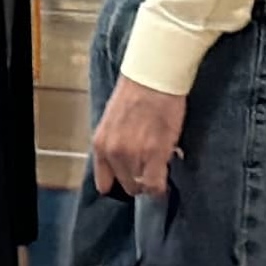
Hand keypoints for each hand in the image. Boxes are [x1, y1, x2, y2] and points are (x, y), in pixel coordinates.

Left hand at [89, 76, 187, 200]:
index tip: (131, 181)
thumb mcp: (113, 123)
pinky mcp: (154, 153)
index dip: (120, 184)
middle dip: (138, 183)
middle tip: (150, 172)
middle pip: (126, 186)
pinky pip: (156, 184)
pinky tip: (166, 181)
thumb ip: (116, 145)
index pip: (104, 183)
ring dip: (151, 183)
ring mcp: (133, 155)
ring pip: (142, 187)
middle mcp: (113, 153)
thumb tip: (127, 164)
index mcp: (100, 145)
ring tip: (159, 172)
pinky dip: (161, 187)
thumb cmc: (134, 95)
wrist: (152, 78)